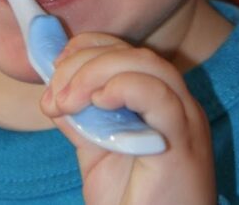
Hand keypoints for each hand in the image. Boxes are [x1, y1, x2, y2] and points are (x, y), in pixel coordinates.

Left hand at [40, 33, 215, 204]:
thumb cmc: (133, 203)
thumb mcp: (97, 155)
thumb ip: (81, 122)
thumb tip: (53, 93)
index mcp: (159, 101)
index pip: (124, 51)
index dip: (86, 48)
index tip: (55, 67)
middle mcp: (177, 103)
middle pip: (132, 54)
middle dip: (84, 62)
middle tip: (55, 94)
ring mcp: (184, 120)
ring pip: (147, 65)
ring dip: (98, 71)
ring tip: (70, 100)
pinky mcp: (183, 142)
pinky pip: (160, 97)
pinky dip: (126, 87)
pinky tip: (100, 100)